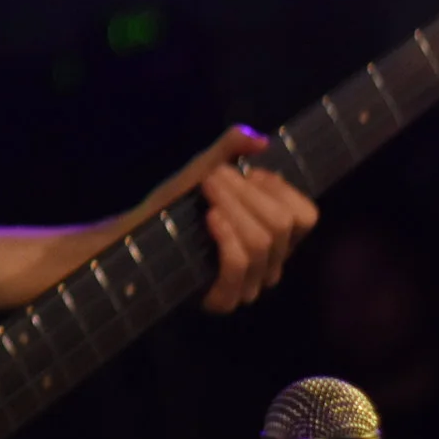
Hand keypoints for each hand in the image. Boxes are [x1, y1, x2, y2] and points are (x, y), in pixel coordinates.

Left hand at [134, 125, 319, 312]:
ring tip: (206, 190)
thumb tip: (260, 139)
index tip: (248, 172)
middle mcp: (270, 263)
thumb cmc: (173, 206)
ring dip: (233, 207)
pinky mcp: (224, 299)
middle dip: (247, 193)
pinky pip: (239, 265)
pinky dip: (226, 236)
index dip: (280, 189)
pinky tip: (210, 218)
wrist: (133, 238)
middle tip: (214, 178)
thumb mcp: (202, 171)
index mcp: (276, 237)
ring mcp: (249, 284)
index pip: (306, 216)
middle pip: (282, 224)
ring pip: (262, 242)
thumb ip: (229, 150)